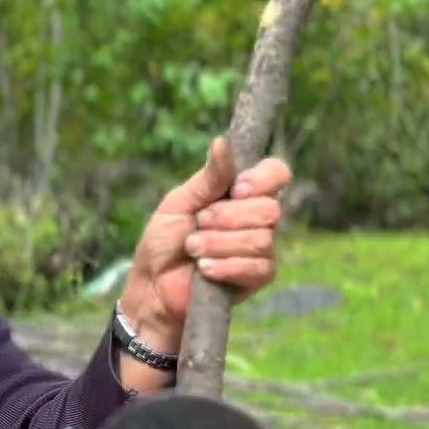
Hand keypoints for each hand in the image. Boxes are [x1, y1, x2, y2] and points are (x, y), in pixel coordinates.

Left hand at [119, 136, 291, 351]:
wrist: (152, 286)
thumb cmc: (163, 241)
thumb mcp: (179, 203)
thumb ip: (206, 178)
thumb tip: (222, 142)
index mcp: (240, 193)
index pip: (276, 173)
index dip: (262, 180)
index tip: (234, 190)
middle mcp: (256, 218)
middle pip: (270, 209)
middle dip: (227, 218)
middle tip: (198, 224)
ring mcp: (260, 248)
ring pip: (261, 239)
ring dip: (218, 243)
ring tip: (193, 249)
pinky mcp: (256, 277)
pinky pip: (257, 267)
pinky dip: (225, 266)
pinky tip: (204, 270)